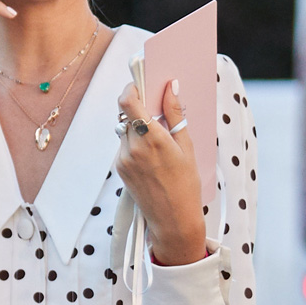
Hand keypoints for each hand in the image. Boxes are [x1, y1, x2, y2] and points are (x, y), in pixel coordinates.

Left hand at [116, 79, 207, 267]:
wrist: (173, 220)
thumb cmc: (186, 185)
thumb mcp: (186, 147)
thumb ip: (175, 115)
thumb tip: (171, 87)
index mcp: (151, 139)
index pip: (128, 102)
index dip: (132, 88)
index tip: (142, 84)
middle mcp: (132, 147)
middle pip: (125, 113)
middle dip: (139, 108)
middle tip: (156, 109)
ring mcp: (123, 159)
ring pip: (124, 129)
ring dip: (137, 126)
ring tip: (158, 138)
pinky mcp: (119, 169)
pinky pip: (124, 145)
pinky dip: (135, 142)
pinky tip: (152, 156)